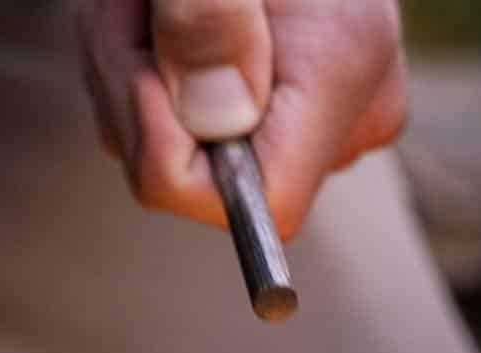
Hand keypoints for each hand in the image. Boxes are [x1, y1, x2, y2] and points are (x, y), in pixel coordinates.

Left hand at [80, 0, 406, 237]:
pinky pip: (186, 127)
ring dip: (130, 70)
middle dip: (137, 91)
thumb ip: (207, 15)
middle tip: (137, 2)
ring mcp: (324, 116)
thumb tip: (211, 121)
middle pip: (204, 177)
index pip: (263, 205)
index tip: (135, 68)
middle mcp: (349, 111)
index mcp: (344, 69)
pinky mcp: (292, 110)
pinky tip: (159, 11)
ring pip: (180, 149)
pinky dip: (145, 68)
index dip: (174, 158)